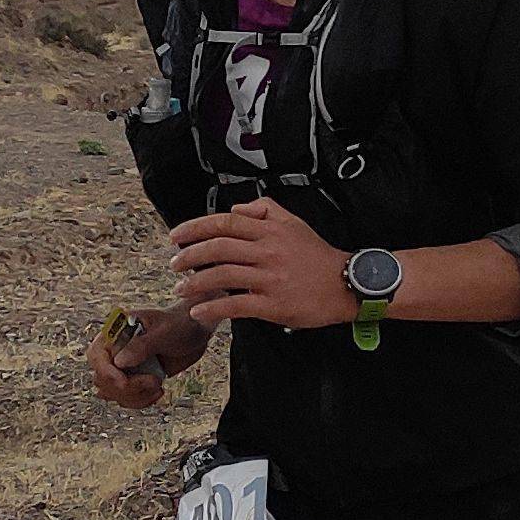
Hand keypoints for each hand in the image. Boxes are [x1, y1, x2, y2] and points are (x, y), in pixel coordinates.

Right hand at [88, 302, 210, 409]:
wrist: (195, 331)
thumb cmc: (179, 324)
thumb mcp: (164, 331)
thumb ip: (142, 345)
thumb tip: (119, 362)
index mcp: (115, 331)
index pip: (96, 356)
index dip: (107, 373)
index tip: (124, 382)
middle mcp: (114, 350)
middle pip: (102, 380)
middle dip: (127, 388)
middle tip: (154, 381)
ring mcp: (123, 367)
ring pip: (112, 393)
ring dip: (135, 397)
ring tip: (158, 386)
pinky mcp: (134, 380)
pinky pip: (126, 399)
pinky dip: (141, 401)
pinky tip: (158, 392)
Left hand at [173, 196, 357, 330]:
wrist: (346, 285)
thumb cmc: (319, 257)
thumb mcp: (295, 223)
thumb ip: (266, 210)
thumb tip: (237, 207)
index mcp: (270, 231)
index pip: (225, 222)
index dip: (195, 228)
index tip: (176, 236)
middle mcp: (268, 252)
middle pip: (218, 248)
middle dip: (189, 256)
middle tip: (174, 264)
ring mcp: (270, 279)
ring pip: (222, 276)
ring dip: (195, 283)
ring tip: (181, 288)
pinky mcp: (273, 304)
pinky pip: (236, 305)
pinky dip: (212, 309)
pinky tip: (199, 311)